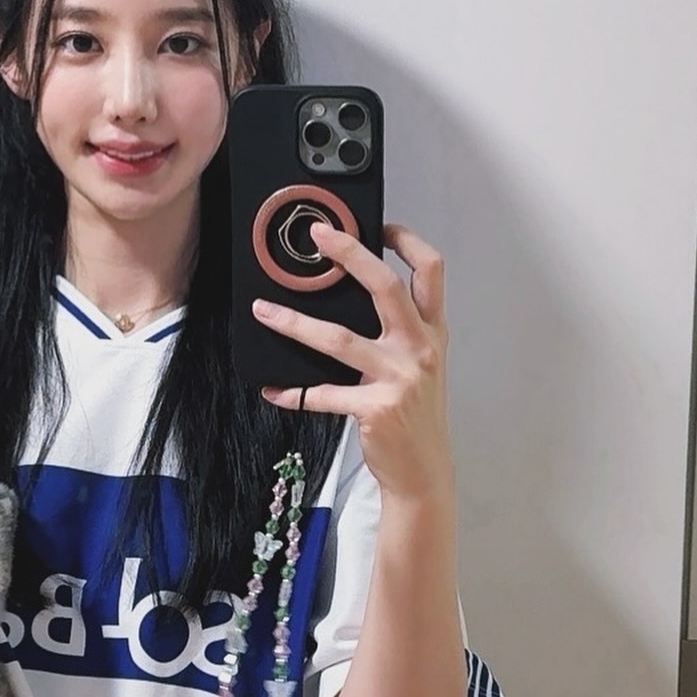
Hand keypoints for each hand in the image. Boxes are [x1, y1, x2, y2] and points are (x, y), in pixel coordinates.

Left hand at [253, 223, 452, 502]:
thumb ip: (399, 333)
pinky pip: (323, 394)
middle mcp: (419, 349)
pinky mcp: (375, 409)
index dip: (408, 242)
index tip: (382, 224)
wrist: (423, 472)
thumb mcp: (421, 367)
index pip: (430, 272)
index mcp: (431, 333)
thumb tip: (354, 301)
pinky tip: (273, 388)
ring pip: (339, 338)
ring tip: (264, 311)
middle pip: (386, 286)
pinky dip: (293, 392)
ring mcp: (398, 379)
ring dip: (295, 323)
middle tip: (318, 236)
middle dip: (351, 253)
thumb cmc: (416, 418)